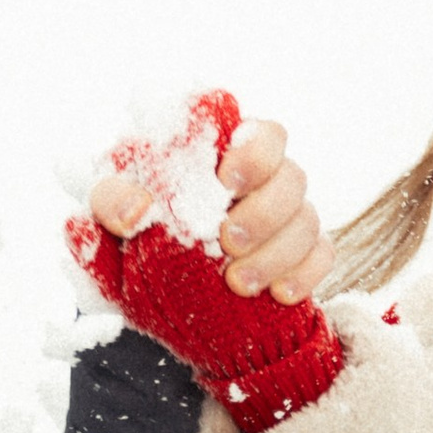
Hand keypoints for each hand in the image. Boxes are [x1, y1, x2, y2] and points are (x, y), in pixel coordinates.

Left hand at [86, 111, 331, 301]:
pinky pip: (322, 256)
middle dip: (264, 213)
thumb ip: (112, 202)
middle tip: (228, 241)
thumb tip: (135, 210)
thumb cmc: (136, 240)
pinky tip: (278, 294)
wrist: (158, 298)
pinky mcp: (302, 255)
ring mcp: (287, 219)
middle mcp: (264, 181)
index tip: (227, 182)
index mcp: (222, 155)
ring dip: (276, 253)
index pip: (262, 134)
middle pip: (292, 178)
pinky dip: (303, 275)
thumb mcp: (110, 220)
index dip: (255, 153)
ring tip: (238, 283)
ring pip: (307, 221)